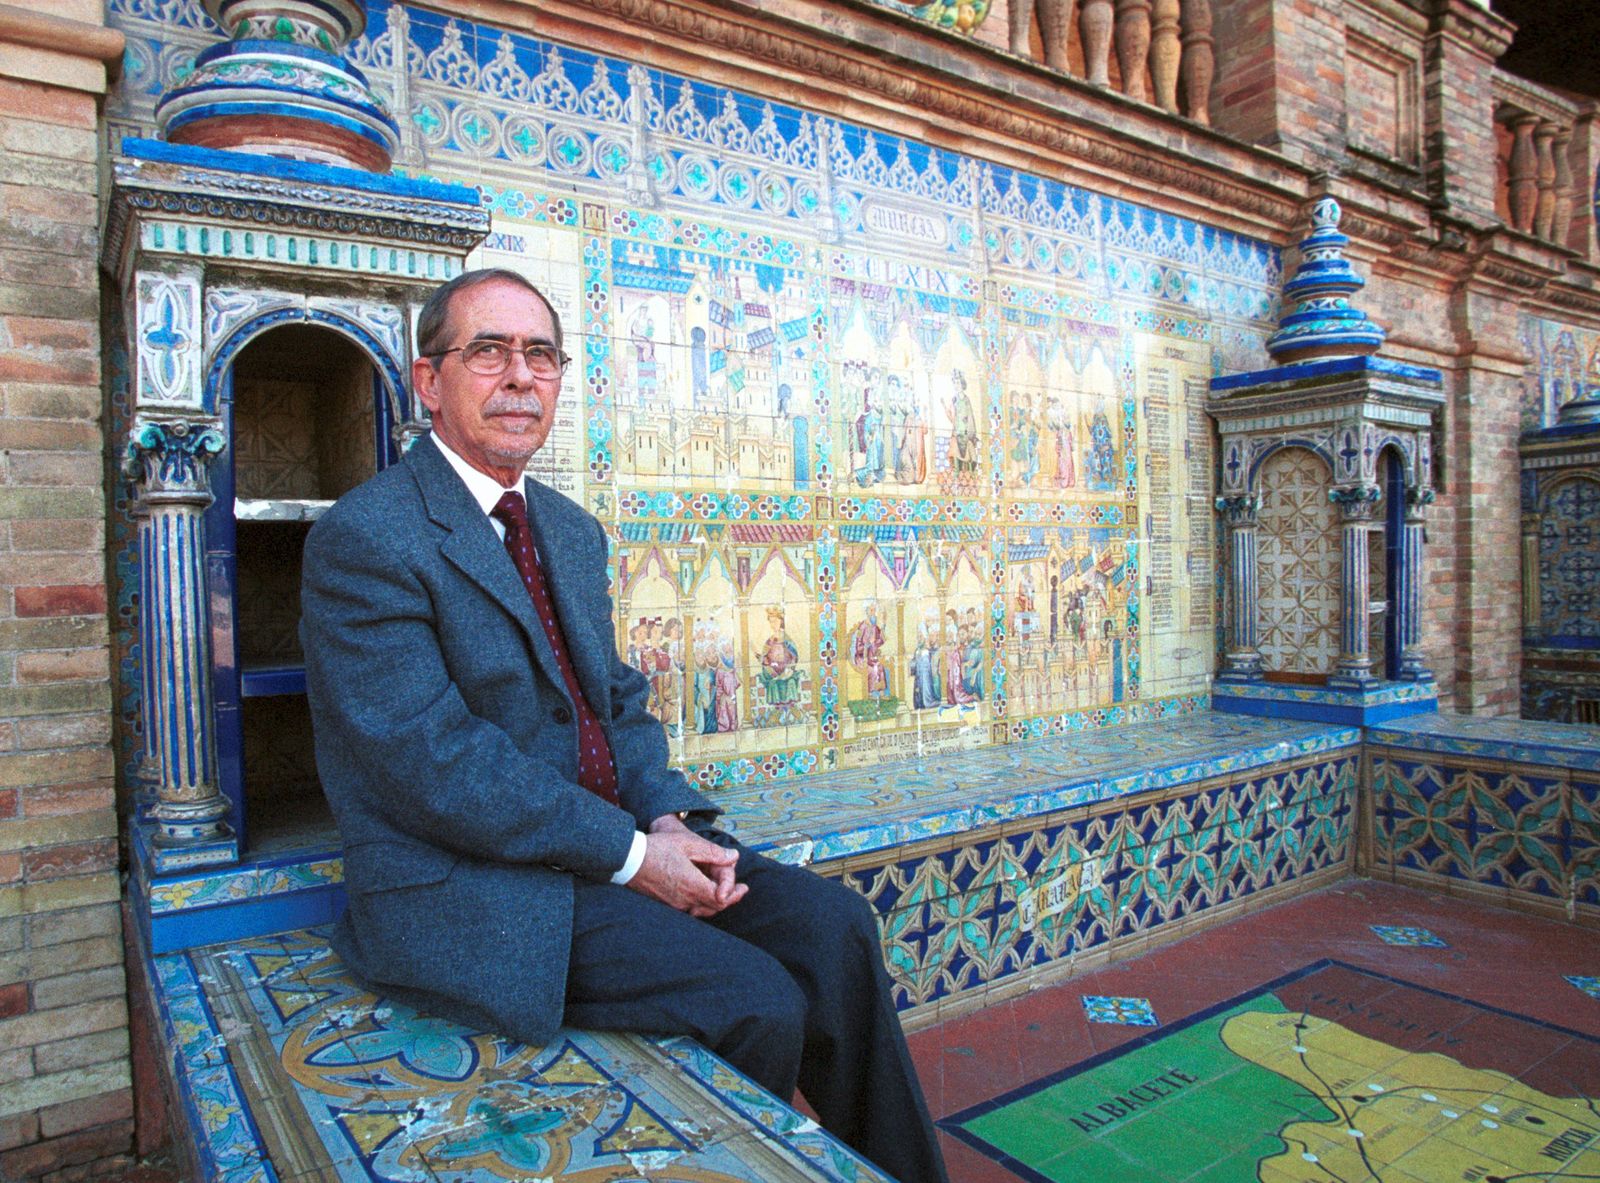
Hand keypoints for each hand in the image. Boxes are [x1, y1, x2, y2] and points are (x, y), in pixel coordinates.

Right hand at [628, 819, 746, 917]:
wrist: (628, 859)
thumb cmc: (657, 848)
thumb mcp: (688, 843)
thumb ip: (713, 852)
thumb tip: (734, 857)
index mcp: (692, 885)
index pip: (721, 898)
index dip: (734, 893)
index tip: (744, 887)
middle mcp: (684, 900)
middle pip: (714, 907)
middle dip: (729, 898)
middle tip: (739, 890)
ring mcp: (674, 904)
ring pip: (701, 910)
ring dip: (715, 902)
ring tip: (724, 891)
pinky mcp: (665, 903)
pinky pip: (689, 908)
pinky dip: (701, 903)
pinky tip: (702, 893)